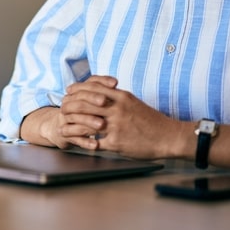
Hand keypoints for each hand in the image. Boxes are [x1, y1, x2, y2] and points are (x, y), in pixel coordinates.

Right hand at [20, 76, 118, 148]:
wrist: (59, 127)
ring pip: (76, 119)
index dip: (99, 84)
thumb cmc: (83, 112)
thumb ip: (102, 89)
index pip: (86, 86)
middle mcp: (68, 105)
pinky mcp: (65, 135)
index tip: (114, 85)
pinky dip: (85, 142)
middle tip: (105, 102)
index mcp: (75, 94)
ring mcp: (66, 120)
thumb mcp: (90, 99)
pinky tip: (95, 145)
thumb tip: (115, 82)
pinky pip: (74, 138)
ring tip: (102, 124)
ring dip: (89, 121)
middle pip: (79, 101)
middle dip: (92, 101)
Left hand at [62, 76, 181, 158]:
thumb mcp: (133, 102)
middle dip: (70, 105)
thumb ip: (117, 97)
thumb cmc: (151, 120)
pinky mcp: (116, 142)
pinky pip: (95, 142)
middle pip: (85, 103)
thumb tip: (101, 93)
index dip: (77, 89)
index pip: (93, 87)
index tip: (68, 91)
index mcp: (121, 96)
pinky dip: (84, 141)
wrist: (168, 136)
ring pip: (86, 122)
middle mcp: (117, 109)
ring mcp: (116, 126)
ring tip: (64, 125)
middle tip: (62, 107)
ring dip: (72, 123)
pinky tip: (77, 142)